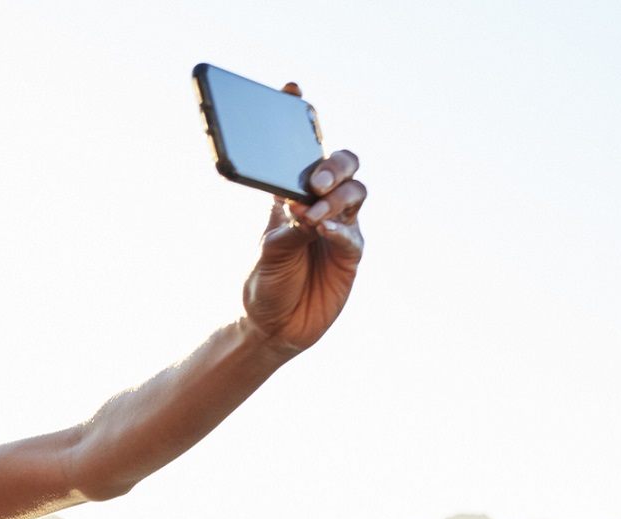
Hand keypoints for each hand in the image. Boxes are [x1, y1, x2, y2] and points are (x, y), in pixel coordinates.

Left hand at [239, 83, 365, 356]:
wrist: (275, 328)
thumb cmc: (265, 285)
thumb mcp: (265, 256)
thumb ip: (282, 232)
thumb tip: (300, 209)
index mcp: (290, 196)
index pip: (299, 151)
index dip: (301, 119)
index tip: (292, 89)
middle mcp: (319, 205)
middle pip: (341, 165)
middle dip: (332, 165)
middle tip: (312, 181)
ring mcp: (339, 227)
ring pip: (355, 192)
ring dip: (336, 197)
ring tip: (313, 215)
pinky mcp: (350, 253)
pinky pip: (352, 232)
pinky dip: (339, 228)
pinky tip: (323, 230)